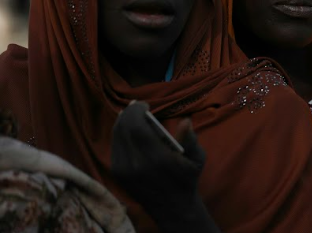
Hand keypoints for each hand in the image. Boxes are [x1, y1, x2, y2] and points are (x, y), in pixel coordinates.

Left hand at [111, 102, 219, 231]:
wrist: (172, 206)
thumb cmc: (186, 178)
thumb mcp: (196, 159)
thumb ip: (190, 139)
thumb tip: (186, 121)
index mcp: (156, 158)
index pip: (136, 127)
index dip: (137, 111)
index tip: (145, 104)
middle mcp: (135, 164)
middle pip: (123, 129)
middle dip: (129, 113)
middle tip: (138, 106)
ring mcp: (123, 170)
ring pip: (116, 136)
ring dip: (123, 122)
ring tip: (132, 115)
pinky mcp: (117, 174)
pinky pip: (115, 146)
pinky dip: (120, 134)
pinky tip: (128, 128)